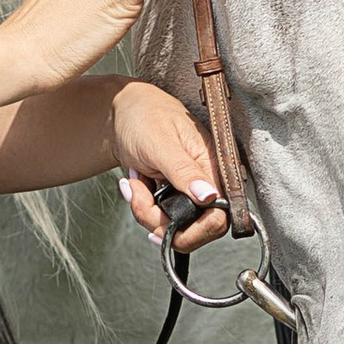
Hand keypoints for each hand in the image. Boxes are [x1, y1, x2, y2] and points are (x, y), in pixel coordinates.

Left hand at [109, 78, 226, 256]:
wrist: (124, 112)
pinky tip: (138, 185)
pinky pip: (163, 217)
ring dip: (147, 212)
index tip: (166, 225)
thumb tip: (209, 196)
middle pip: (196, 228)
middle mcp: (207, 182)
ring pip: (176, 226)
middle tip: (139, 196)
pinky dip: (144, 208)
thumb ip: (183, 171)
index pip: (219, 217)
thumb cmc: (145, 116)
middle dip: (161, 221)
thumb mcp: (161, 144)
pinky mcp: (176, 195)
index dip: (194, 231)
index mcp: (213, 167)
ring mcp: (191, 191)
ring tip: (136, 184)